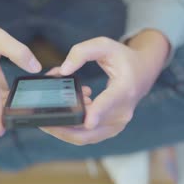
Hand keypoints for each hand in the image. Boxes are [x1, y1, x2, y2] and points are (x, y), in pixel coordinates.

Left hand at [42, 34, 167, 144]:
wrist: (143, 72)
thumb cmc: (123, 58)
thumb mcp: (104, 45)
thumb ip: (81, 53)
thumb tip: (62, 71)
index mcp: (124, 89)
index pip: (110, 103)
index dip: (97, 113)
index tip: (87, 121)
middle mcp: (123, 112)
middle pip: (90, 129)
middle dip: (63, 127)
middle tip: (40, 121)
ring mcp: (117, 125)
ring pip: (84, 137)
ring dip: (63, 127)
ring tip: (48, 112)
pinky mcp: (109, 130)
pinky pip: (85, 136)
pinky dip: (70, 126)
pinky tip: (64, 109)